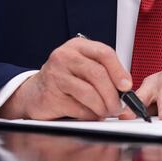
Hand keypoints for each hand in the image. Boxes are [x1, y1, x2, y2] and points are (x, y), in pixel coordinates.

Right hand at [0, 36, 131, 119]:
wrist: (34, 92)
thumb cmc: (64, 79)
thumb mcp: (83, 67)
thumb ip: (104, 72)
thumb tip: (126, 90)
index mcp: (77, 46)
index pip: (104, 53)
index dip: (119, 71)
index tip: (127, 86)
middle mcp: (65, 56)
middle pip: (98, 74)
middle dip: (112, 94)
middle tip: (118, 106)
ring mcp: (56, 75)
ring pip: (89, 93)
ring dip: (103, 107)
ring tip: (106, 112)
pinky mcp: (51, 96)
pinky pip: (79, 108)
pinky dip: (89, 114)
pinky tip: (90, 114)